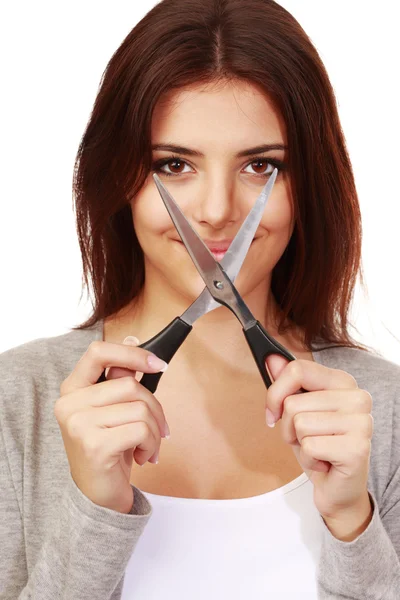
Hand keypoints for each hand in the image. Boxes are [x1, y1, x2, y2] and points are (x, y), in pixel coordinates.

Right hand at [54, 338, 168, 513]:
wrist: (98, 495)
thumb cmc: (110, 448)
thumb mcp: (114, 410)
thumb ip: (120, 378)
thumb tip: (135, 342)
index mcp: (72, 388)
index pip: (98, 352)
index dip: (131, 353)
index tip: (158, 364)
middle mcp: (69, 404)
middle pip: (130, 384)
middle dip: (154, 407)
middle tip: (158, 429)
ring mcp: (79, 424)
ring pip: (139, 407)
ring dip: (155, 430)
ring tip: (148, 446)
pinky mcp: (94, 445)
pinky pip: (141, 430)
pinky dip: (151, 444)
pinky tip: (142, 457)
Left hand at [265, 355, 373, 521]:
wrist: (338, 487)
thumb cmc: (318, 446)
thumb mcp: (297, 412)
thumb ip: (286, 384)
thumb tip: (271, 358)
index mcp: (343, 382)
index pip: (298, 369)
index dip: (276, 392)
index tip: (273, 411)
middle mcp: (357, 398)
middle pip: (293, 402)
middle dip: (288, 427)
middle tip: (305, 439)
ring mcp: (361, 422)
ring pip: (299, 424)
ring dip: (299, 444)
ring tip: (317, 450)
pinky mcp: (357, 448)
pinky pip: (309, 447)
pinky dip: (308, 460)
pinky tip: (324, 463)